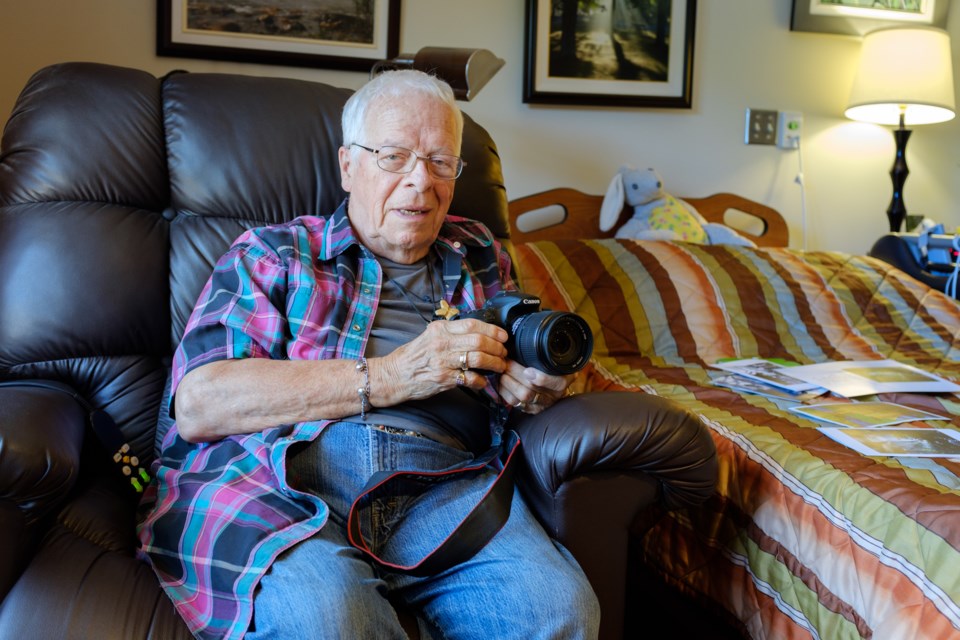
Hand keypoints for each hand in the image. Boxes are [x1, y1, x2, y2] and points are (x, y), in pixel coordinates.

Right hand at [373, 318, 508, 405]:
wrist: (393, 376)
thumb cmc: (412, 357)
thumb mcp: (429, 336)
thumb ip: (451, 333)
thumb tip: (477, 333)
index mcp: (440, 329)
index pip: (472, 324)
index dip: (492, 329)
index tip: (503, 336)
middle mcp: (441, 342)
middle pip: (478, 340)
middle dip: (496, 347)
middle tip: (503, 353)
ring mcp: (442, 361)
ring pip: (477, 358)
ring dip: (494, 363)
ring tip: (500, 366)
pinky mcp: (443, 378)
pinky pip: (469, 378)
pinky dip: (480, 380)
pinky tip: (483, 381)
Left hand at [498, 360, 573, 414]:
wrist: (553, 386)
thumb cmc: (552, 368)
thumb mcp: (555, 359)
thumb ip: (548, 353)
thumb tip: (532, 336)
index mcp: (564, 379)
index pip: (557, 383)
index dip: (542, 379)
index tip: (528, 371)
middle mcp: (555, 394)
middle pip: (533, 389)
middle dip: (516, 374)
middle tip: (506, 362)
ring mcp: (542, 403)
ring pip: (521, 397)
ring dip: (508, 382)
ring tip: (503, 371)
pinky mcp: (530, 409)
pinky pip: (514, 403)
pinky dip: (504, 391)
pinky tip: (502, 381)